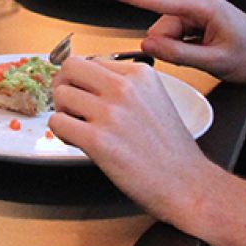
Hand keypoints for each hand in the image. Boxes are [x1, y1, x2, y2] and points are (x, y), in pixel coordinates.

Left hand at [48, 57, 221, 228]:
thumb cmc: (171, 150)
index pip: (91, 61)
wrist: (188, 184)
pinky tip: (79, 143)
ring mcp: (111, 112)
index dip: (83, 81)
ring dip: (63, 112)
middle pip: (70, 68)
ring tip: (79, 128)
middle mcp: (125, 87)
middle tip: (70, 106)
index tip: (86, 97)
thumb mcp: (155, 99)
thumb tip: (87, 82)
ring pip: (60, 95)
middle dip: (64, 86)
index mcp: (140, 74)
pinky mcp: (98, 140)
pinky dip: (62, 133)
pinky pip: (57, 123)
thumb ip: (125, 86)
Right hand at [101, 0, 245, 84]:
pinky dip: (185, 45)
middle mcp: (198, 2)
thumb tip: (148, 45)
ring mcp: (199, 10)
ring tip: (206, 56)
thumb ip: (178, 54)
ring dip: (179, 47)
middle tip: (197, 59)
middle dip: (170, 45)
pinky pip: (178, 33)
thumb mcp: (215, 61)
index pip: (158, 1)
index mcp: (203, 6)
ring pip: (169, 31)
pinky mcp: (200, 18)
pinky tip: (204, 51)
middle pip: (162, 25)